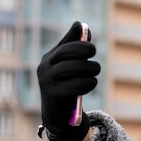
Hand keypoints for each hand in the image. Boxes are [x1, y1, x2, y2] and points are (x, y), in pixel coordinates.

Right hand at [37, 21, 99, 140]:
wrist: (58, 115)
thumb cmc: (66, 86)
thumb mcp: (69, 66)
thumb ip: (74, 47)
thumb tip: (80, 24)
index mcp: (49, 58)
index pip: (68, 45)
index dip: (83, 44)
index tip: (92, 50)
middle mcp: (45, 67)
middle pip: (72, 54)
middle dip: (88, 58)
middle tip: (95, 66)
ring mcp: (47, 81)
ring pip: (77, 68)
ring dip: (91, 72)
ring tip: (93, 77)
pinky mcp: (54, 94)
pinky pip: (77, 84)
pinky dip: (88, 84)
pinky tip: (89, 85)